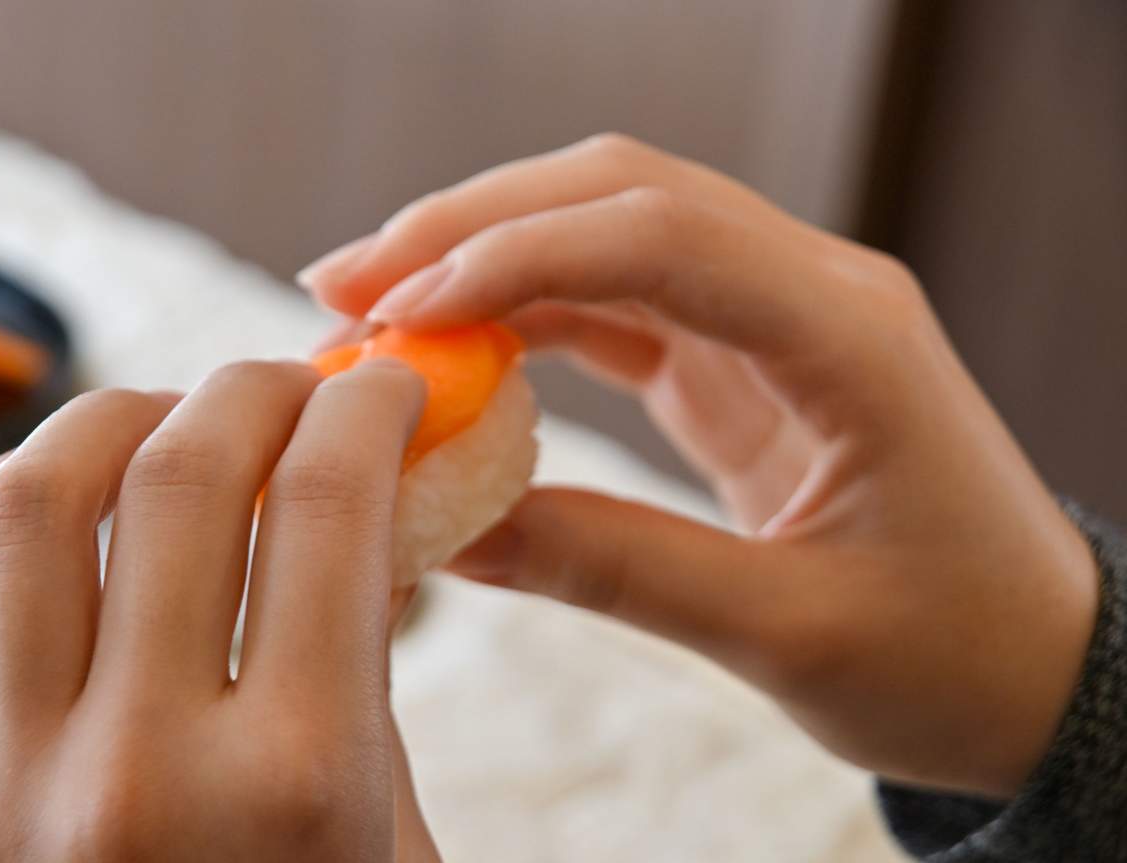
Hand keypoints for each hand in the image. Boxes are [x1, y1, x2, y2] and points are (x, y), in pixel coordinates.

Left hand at [0, 361, 440, 860]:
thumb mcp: (385, 838)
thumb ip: (363, 681)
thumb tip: (355, 522)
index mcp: (299, 785)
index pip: (330, 509)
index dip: (367, 408)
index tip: (384, 382)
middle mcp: (142, 773)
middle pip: (185, 478)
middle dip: (256, 389)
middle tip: (293, 384)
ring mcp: (8, 793)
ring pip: (31, 509)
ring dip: (112, 419)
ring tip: (167, 418)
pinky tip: (37, 499)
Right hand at [299, 134, 1099, 797]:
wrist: (1032, 666)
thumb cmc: (951, 655)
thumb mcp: (788, 631)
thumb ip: (618, 569)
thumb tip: (450, 533)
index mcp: (847, 333)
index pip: (659, 237)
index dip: (514, 258)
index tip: (397, 316)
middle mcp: (809, 291)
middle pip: (619, 195)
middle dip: (471, 225)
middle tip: (344, 282)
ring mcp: (773, 315)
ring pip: (608, 232)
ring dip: (486, 257)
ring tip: (373, 308)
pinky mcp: (741, 358)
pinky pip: (617, 305)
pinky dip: (526, 315)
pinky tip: (454, 347)